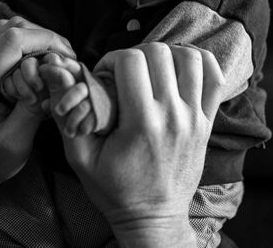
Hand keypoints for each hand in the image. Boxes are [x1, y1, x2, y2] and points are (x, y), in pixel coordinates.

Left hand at [0, 17, 75, 207]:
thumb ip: (33, 105)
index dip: (45, 41)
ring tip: (55, 62)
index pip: (12, 40)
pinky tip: (40, 66)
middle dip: (44, 39)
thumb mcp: (16, 141)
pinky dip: (26, 47)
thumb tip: (50, 75)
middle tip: (66, 60)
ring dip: (36, 41)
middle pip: (11, 28)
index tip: (67, 57)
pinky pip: (4, 42)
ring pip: (8, 30)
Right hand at [41, 43, 223, 246]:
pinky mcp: (207, 122)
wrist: (153, 219)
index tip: (104, 76)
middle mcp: (173, 116)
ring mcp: (195, 118)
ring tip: (151, 69)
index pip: (131, 60)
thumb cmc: (115, 191)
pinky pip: (214, 77)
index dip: (111, 59)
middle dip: (135, 54)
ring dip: (167, 54)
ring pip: (190, 58)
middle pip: (159, 53)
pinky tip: (178, 69)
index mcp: (142, 123)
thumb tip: (58, 75)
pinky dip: (198, 63)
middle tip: (124, 73)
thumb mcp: (80, 158)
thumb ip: (67, 116)